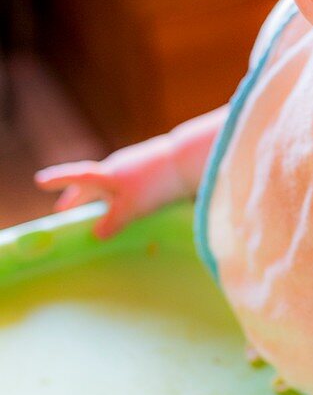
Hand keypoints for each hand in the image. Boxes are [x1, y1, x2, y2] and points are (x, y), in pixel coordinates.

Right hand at [34, 136, 183, 238]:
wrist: (190, 160)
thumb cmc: (156, 184)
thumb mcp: (131, 208)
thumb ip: (112, 222)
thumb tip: (96, 234)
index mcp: (107, 174)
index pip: (76, 177)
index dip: (58, 180)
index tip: (39, 181)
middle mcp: (118, 166)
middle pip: (91, 182)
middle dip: (77, 196)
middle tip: (64, 207)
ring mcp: (136, 165)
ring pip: (110, 182)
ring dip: (99, 194)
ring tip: (96, 206)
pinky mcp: (153, 167)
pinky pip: (127, 182)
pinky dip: (119, 192)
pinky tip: (129, 199)